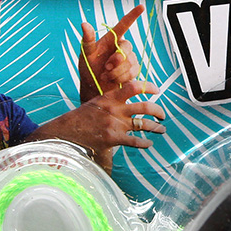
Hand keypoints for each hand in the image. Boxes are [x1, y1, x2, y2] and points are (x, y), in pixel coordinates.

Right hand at [33, 78, 165, 172]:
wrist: (67, 132)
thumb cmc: (82, 118)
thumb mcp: (96, 103)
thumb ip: (112, 100)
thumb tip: (127, 98)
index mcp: (111, 97)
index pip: (134, 86)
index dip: (149, 87)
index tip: (157, 90)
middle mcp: (115, 109)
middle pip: (145, 106)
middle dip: (159, 111)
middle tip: (163, 115)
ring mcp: (115, 124)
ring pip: (144, 124)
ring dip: (156, 127)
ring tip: (161, 129)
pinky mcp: (114, 138)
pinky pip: (135, 141)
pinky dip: (145, 143)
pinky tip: (149, 144)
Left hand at [79, 5, 144, 102]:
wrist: (94, 87)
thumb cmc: (89, 68)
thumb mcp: (85, 53)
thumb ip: (87, 39)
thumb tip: (84, 24)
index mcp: (111, 39)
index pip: (124, 24)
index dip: (133, 15)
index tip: (141, 6)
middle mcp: (121, 47)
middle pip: (127, 48)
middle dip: (117, 59)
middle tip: (106, 68)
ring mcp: (128, 58)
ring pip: (130, 62)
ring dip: (117, 72)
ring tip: (106, 76)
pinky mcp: (133, 70)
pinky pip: (133, 72)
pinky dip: (122, 78)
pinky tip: (113, 80)